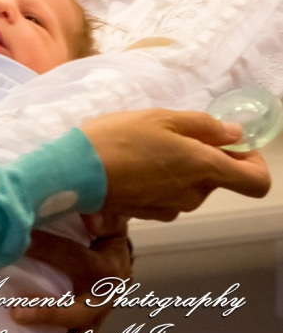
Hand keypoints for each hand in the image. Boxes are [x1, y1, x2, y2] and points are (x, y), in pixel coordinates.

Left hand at [15, 215, 130, 332]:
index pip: (78, 260)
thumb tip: (93, 216)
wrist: (116, 251)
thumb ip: (101, 213)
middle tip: (15, 312)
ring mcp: (95, 322)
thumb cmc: (103, 230)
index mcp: (109, 267)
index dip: (48, 250)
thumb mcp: (105, 216)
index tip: (19, 242)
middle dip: (48, 314)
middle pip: (79, 312)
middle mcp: (105, 300)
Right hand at [81, 109, 270, 220]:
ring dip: (177, 167)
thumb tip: (235, 134)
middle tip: (170, 133)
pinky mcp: (150, 214)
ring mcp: (172, 207)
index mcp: (204, 168)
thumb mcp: (161, 118)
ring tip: (144, 145)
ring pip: (190, 186)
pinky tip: (132, 163)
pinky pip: (167, 195)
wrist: (76, 171)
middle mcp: (194, 194)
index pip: (257, 182)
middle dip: (202, 156)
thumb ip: (203, 126)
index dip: (253, 162)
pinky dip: (158, 179)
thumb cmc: (119, 138)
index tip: (233, 145)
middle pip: (216, 179)